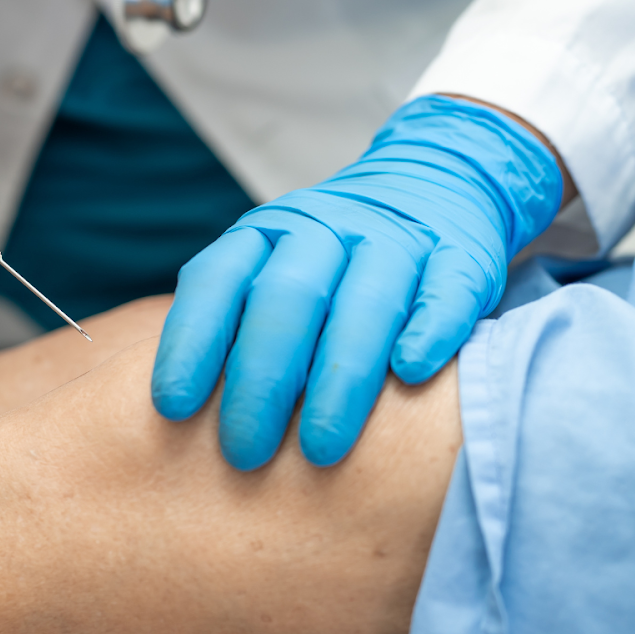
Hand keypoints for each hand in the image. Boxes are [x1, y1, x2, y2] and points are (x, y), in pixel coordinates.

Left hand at [151, 95, 563, 468]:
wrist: (435, 182)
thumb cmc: (330, 262)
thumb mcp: (270, 271)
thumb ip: (234, 326)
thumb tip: (182, 421)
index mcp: (264, 234)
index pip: (216, 281)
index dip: (191, 342)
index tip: (172, 408)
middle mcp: (325, 229)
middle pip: (286, 299)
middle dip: (261, 380)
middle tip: (243, 451)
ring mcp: (395, 239)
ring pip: (364, 302)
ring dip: (339, 376)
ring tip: (318, 449)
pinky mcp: (462, 255)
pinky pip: (444, 291)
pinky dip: (428, 331)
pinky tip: (411, 374)